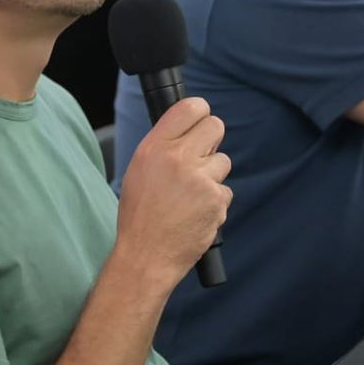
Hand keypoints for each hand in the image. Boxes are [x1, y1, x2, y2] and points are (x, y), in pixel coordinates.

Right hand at [116, 97, 232, 290]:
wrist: (145, 256)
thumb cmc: (139, 216)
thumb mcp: (139, 171)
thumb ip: (163, 147)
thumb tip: (188, 131)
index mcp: (154, 148)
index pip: (189, 108)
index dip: (200, 111)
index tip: (201, 118)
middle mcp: (177, 158)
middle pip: (215, 126)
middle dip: (212, 139)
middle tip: (202, 156)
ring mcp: (199, 179)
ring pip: (223, 161)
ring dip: (213, 176)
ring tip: (191, 195)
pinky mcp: (216, 200)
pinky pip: (225, 191)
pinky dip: (215, 202)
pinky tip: (196, 213)